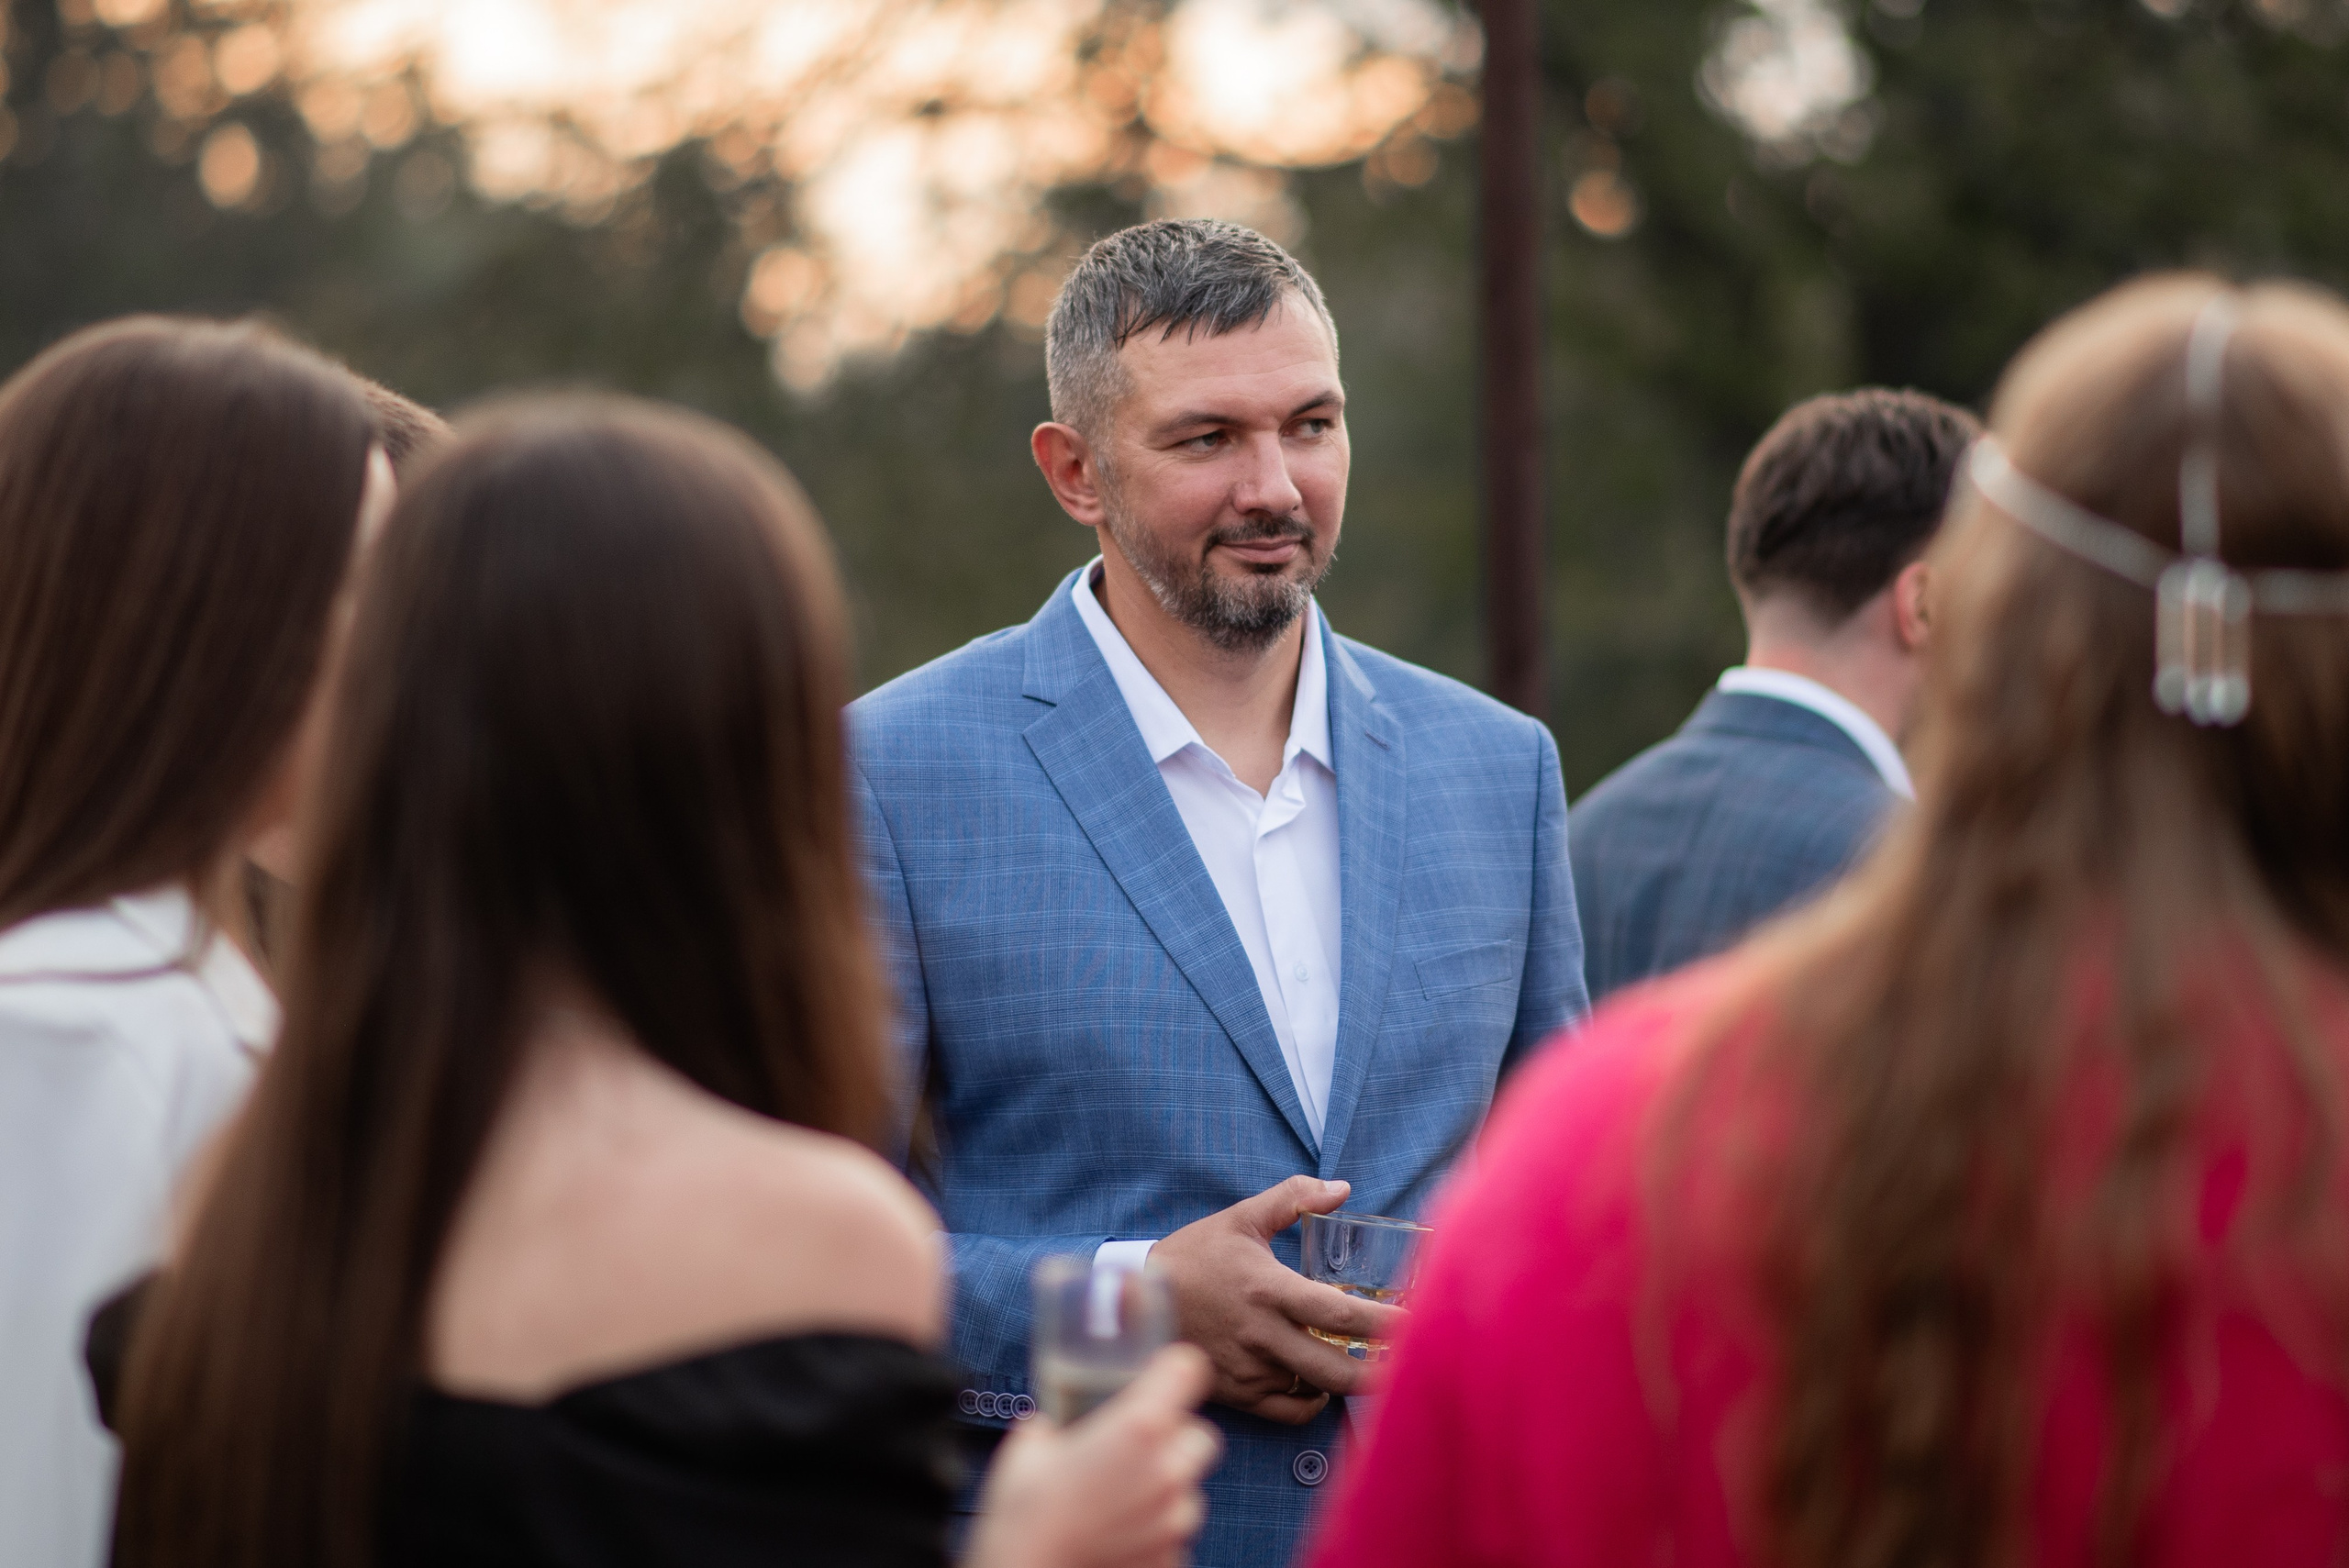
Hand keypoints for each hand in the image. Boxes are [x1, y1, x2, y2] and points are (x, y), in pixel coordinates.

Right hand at [966, 1344, 1221, 1567]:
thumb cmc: (1025, 1523)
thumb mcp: (1025, 1455)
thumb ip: (1050, 1428)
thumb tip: (1048, 1428)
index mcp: (1138, 1427)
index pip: (1188, 1369)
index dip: (1175, 1367)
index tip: (1163, 1371)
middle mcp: (1167, 1470)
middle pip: (1198, 1434)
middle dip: (1172, 1437)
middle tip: (1132, 1447)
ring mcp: (1174, 1518)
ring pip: (1188, 1486)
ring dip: (1163, 1486)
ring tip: (1117, 1498)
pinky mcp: (1172, 1556)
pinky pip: (1172, 1530)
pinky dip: (1152, 1527)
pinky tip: (1115, 1530)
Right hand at [1149, 1175, 1404, 1423]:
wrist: (1136, 1302)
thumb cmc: (1193, 1256)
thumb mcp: (1241, 1218)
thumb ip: (1293, 1198)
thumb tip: (1342, 1188)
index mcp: (1267, 1289)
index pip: (1338, 1313)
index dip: (1383, 1322)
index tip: (1416, 1320)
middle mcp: (1261, 1335)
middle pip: (1336, 1369)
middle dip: (1381, 1372)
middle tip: (1409, 1362)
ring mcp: (1249, 1369)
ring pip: (1314, 1390)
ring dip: (1345, 1381)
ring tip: (1368, 1366)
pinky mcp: (1237, 1393)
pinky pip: (1288, 1411)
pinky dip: (1311, 1402)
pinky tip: (1317, 1382)